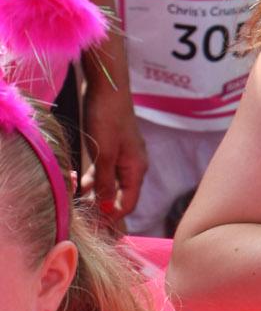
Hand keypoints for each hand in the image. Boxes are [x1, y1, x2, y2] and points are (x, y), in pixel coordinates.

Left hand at [81, 75, 147, 218]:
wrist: (107, 87)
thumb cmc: (107, 118)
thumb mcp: (104, 154)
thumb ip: (104, 182)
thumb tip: (104, 208)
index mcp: (136, 169)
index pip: (127, 203)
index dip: (111, 215)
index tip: (93, 223)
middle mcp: (133, 165)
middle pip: (118, 195)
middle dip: (100, 205)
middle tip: (81, 214)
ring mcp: (123, 156)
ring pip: (107, 183)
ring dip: (91, 191)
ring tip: (74, 194)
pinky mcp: (112, 147)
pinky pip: (102, 170)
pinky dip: (90, 177)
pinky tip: (76, 179)